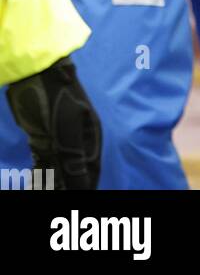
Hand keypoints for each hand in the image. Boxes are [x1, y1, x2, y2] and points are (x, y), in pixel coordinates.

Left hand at [6, 55, 101, 188]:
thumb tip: (84, 188)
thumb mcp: (66, 129)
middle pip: (74, 174)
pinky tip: (33, 186)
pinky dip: (40, 177)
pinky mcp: (43, 139)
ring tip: (43, 192)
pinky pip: (43, 165)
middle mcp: (77, 141)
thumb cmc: (54, 96)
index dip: (85, 189)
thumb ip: (75, 159)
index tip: (80, 201)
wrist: (34, 74)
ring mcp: (59, 141)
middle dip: (67, 188)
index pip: (91, 173)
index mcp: (90, 137)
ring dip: (52, 185)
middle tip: (55, 197)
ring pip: (57, 172)